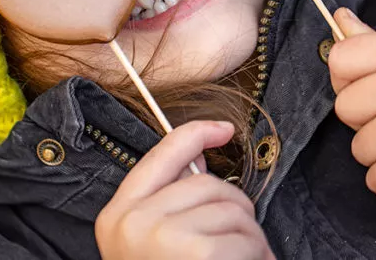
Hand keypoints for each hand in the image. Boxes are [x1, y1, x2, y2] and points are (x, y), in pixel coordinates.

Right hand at [95, 121, 274, 259]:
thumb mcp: (147, 247)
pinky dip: (257, 256)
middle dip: (236, 211)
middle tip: (241, 245)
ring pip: (234, 210)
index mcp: (117, 215)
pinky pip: (246, 237)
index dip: (196, 134)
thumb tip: (205, 166)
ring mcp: (163, 236)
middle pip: (208, 184)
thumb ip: (169, 208)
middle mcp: (134, 221)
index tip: (224, 128)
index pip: (161, 154)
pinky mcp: (198, 252)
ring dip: (251, 240)